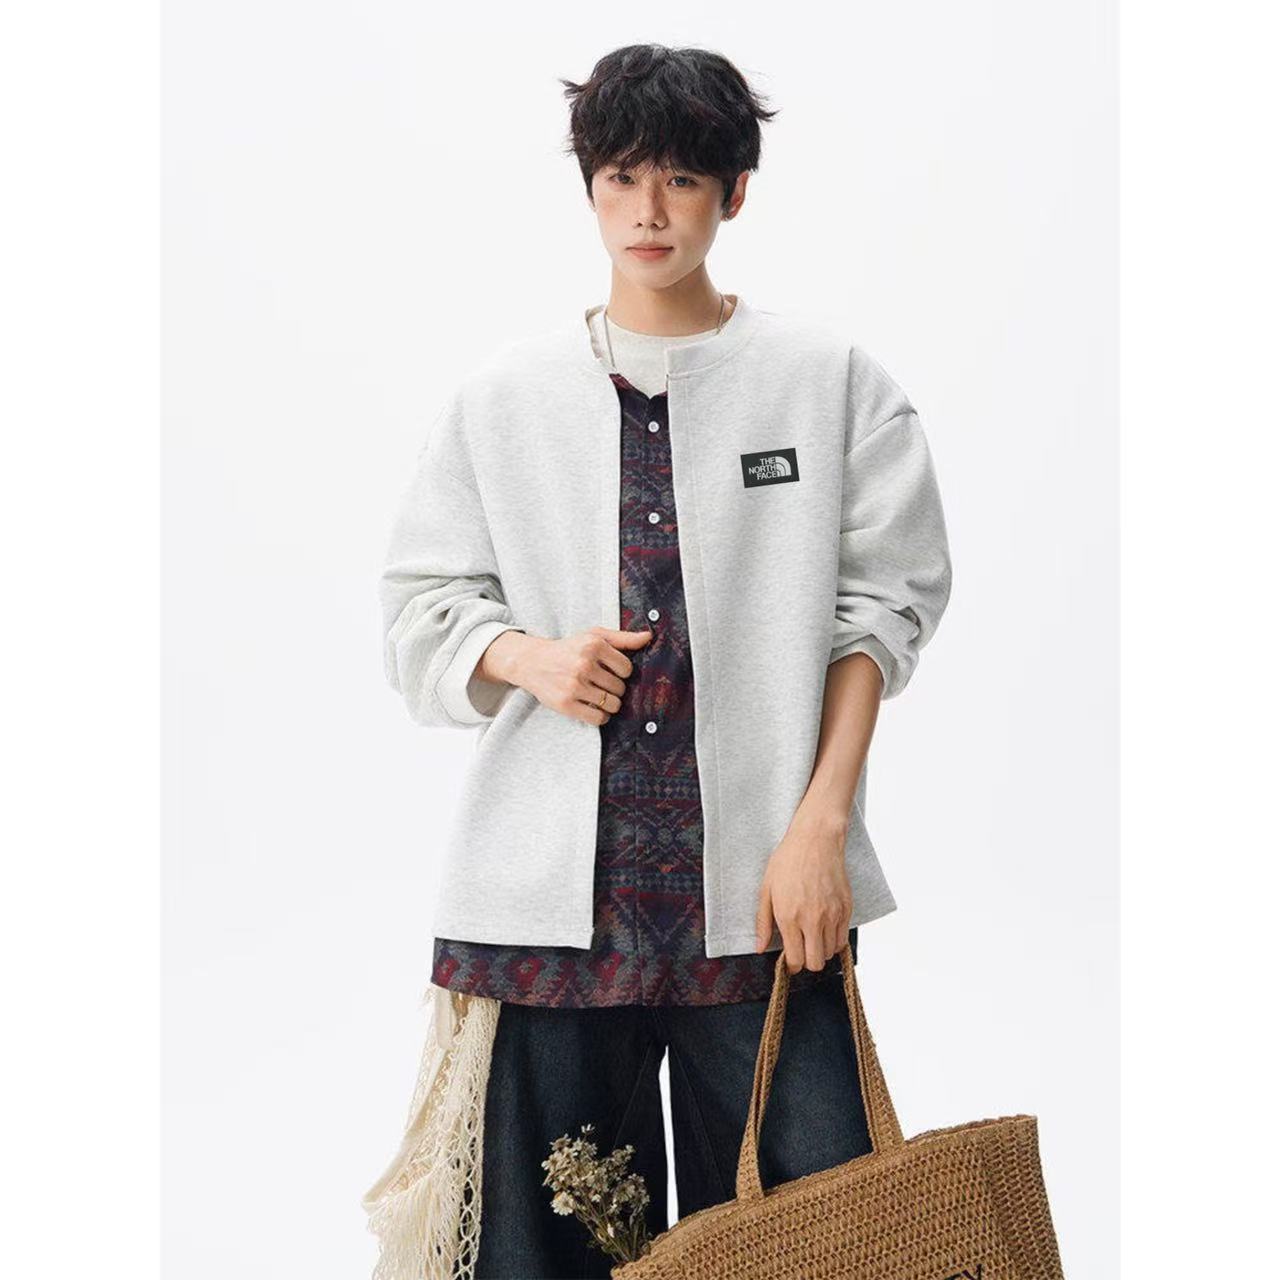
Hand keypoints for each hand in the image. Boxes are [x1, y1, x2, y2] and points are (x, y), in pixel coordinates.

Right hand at [494, 626, 650, 724]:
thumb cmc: (568, 649)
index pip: (627, 669)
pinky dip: (600, 716)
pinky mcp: (566, 704)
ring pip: (612, 704)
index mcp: (594, 645)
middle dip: (614, 688)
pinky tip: (593, 707)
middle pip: (620, 688)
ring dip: (609, 703)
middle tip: (601, 684)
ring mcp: (574, 685)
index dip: (621, 672)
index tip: (609, 671)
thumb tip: (648, 637)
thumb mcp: (594, 636)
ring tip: (598, 696)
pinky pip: (598, 718)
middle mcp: (584, 664)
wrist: (533, 662)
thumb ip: (622, 638)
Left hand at [754, 811, 852, 974]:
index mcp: (790, 917)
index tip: (789, 962)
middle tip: (800, 950)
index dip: (791, 966)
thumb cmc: (788, 861)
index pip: (795, 960)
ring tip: (812, 937)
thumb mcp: (766, 889)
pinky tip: (825, 929)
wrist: (816, 840)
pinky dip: (834, 940)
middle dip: (806, 962)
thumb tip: (760, 947)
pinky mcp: (846, 909)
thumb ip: (763, 922)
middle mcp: (813, 920)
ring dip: (820, 951)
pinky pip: (843, 939)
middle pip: (815, 963)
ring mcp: (832, 915)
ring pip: (830, 953)